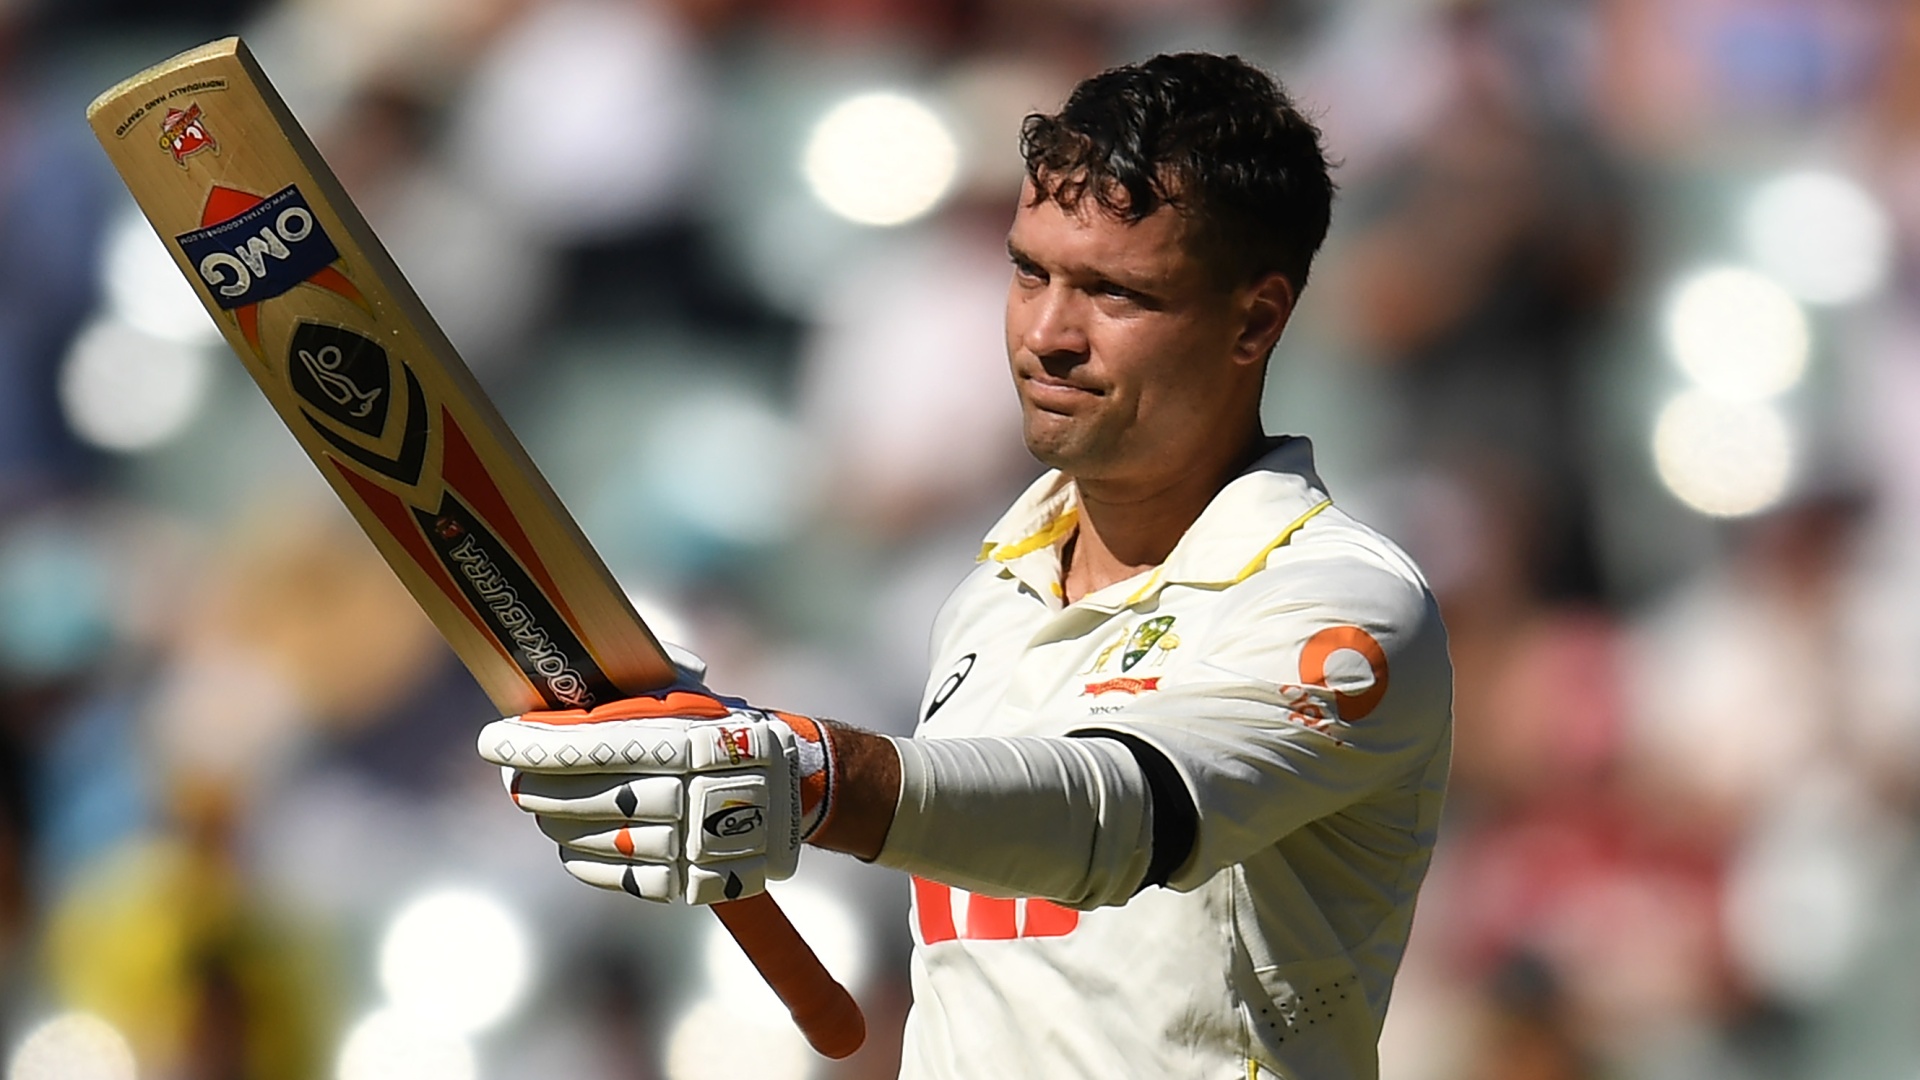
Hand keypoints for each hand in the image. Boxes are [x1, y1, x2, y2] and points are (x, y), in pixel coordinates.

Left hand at [477, 688, 837, 904]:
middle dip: (533, 786)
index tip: (492, 741)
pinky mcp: (685, 883)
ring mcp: (686, 844)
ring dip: (556, 820)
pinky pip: (610, 874)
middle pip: (576, 797)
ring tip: (549, 806)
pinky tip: (576, 839)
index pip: (585, 747)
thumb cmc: (726, 730)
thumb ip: (631, 689)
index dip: (529, 746)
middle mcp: (686, 794)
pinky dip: (582, 856)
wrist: (795, 791)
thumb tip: (558, 690)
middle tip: (517, 777)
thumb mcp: (691, 697)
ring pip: (585, 837)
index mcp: (685, 741)